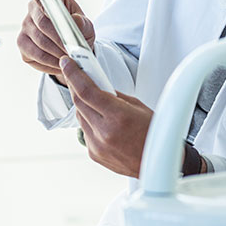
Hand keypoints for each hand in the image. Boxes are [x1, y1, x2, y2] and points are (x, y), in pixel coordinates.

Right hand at [17, 0, 95, 76]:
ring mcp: (24, 28)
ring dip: (56, 53)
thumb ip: (83, 23)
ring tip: (69, 59)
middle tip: (72, 50)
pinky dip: (50, 63)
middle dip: (59, 39)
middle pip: (43, 23)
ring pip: (40, 42)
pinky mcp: (22, 45)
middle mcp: (32, 10)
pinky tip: (60, 65)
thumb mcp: (86, 26)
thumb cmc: (79, 31)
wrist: (73, 49)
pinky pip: (35, 56)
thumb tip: (76, 21)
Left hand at [62, 55, 152, 177]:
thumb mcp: (138, 106)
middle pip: (79, 102)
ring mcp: (97, 145)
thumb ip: (114, 96)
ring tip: (92, 97)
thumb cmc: (153, 133)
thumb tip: (97, 86)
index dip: (73, 74)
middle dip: (75, 85)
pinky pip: (85, 131)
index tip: (67, 63)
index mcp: (118, 116)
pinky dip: (89, 121)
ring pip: (80, 117)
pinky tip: (100, 119)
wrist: (159, 161)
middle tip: (74, 73)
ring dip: (83, 104)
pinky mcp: (94, 154)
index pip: (86, 91)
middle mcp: (104, 132)